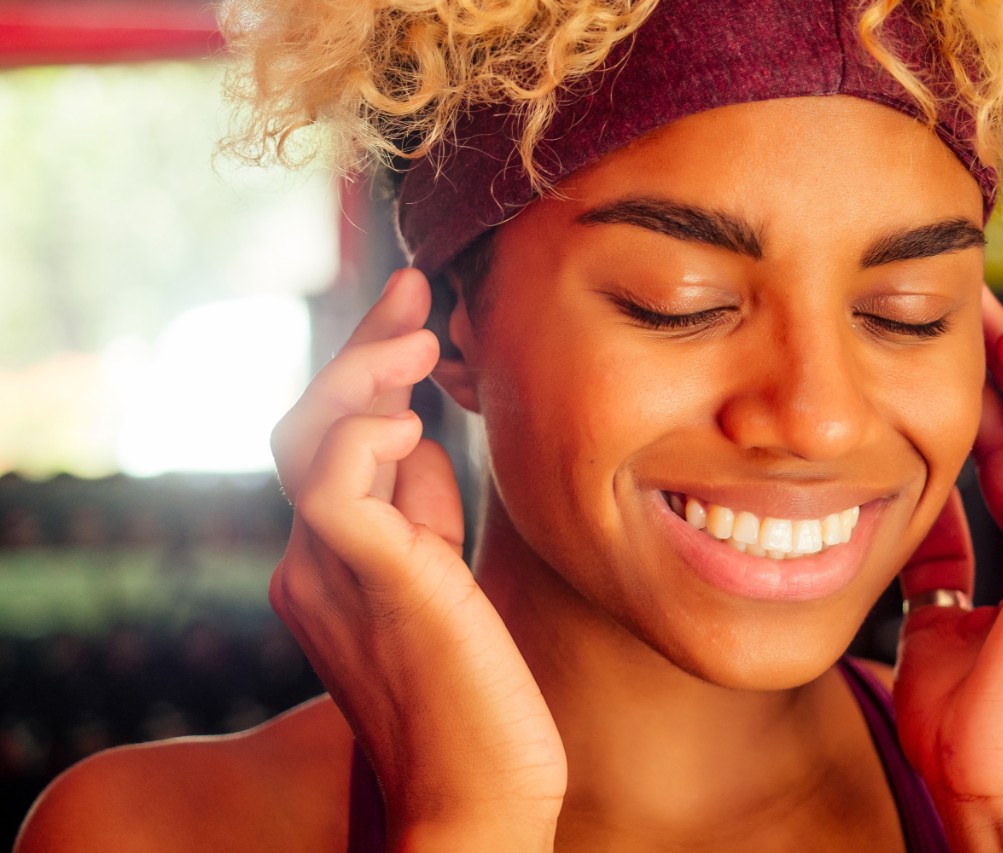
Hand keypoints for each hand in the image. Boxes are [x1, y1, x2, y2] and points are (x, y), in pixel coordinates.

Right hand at [269, 270, 565, 847]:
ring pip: (306, 440)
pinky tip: (412, 418)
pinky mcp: (365, 585)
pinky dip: (363, 438)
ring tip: (420, 341)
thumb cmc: (477, 689)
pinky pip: (332, 489)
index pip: (330, 438)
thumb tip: (415, 429)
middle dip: (360, 349)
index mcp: (332, 557)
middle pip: (307, 424)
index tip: (415, 305)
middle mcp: (312, 560)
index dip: (365, 365)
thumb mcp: (443, 576)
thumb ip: (419, 508)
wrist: (478, 795)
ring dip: (362, 375)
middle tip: (419, 295)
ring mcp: (326, 574)